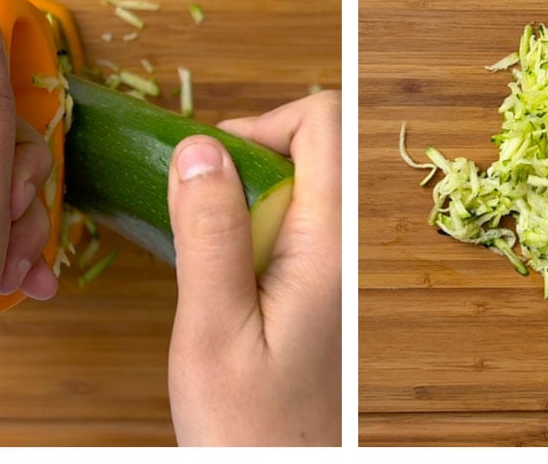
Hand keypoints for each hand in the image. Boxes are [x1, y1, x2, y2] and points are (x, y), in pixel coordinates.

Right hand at [167, 91, 341, 445]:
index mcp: (331, 247)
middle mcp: (348, 250)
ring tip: (206, 246)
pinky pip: (297, 227)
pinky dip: (255, 227)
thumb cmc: (249, 428)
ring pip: (306, 185)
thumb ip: (210, 233)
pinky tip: (223, 275)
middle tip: (199, 204)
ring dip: (250, 193)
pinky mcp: (324, 292)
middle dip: (254, 153)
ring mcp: (341, 271)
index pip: (325, 123)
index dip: (265, 120)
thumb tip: (199, 147)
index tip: (211, 163)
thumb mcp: (214, 329)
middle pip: (318, 147)